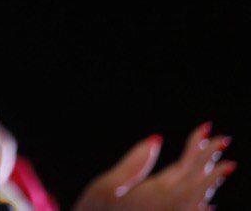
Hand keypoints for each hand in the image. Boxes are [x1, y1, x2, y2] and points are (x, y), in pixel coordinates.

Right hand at [73, 123, 235, 209]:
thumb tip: (156, 140)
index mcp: (158, 194)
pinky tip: (209, 204)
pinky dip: (202, 204)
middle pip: (198, 180)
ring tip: (222, 165)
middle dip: (209, 159)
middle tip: (223, 140)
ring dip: (210, 180)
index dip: (198, 146)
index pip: (186, 165)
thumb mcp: (106, 188)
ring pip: (199, 198)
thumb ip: (133, 164)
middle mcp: (172, 208)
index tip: (208, 128)